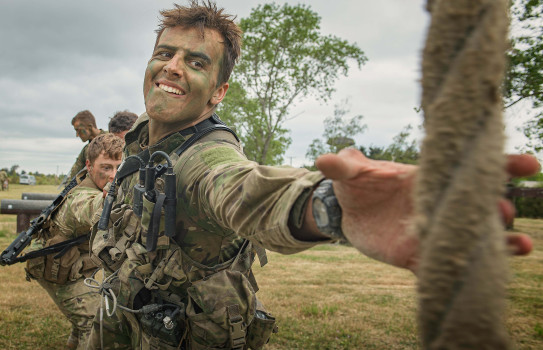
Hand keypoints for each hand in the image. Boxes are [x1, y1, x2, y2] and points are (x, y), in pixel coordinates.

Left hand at [315, 149, 538, 272]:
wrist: (348, 213)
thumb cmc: (356, 186)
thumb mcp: (349, 173)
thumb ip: (342, 166)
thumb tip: (324, 160)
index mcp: (426, 179)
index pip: (466, 170)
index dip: (500, 165)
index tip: (528, 165)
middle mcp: (436, 204)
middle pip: (477, 205)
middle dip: (496, 207)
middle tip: (503, 210)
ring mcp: (430, 231)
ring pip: (470, 237)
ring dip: (498, 243)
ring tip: (520, 245)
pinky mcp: (416, 256)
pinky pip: (441, 264)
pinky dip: (458, 268)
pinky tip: (478, 276)